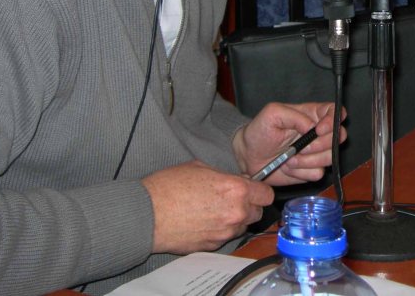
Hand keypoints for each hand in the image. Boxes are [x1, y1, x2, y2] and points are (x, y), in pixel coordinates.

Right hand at [141, 161, 273, 253]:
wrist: (147, 214)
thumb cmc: (169, 186)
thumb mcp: (200, 168)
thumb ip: (224, 177)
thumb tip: (234, 181)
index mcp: (236, 190)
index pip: (267, 194)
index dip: (260, 191)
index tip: (253, 189)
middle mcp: (236, 213)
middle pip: (257, 213)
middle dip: (248, 206)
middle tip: (232, 199)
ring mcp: (224, 232)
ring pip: (242, 227)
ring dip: (234, 219)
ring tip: (214, 210)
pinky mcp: (212, 246)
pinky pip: (224, 237)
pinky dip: (219, 230)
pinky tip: (203, 221)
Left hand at [233, 102, 345, 185]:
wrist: (248, 156)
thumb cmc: (259, 131)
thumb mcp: (272, 114)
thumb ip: (293, 115)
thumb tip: (311, 126)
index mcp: (312, 115)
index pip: (336, 112)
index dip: (334, 121)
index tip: (318, 130)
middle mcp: (318, 133)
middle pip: (339, 137)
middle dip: (319, 145)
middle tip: (300, 148)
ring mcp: (316, 152)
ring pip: (330, 157)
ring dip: (308, 160)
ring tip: (289, 157)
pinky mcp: (311, 170)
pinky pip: (318, 174)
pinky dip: (302, 172)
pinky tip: (288, 167)